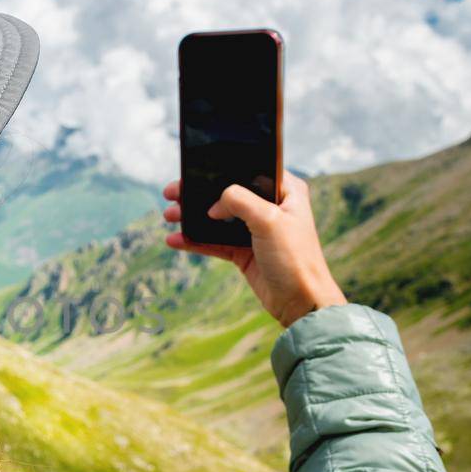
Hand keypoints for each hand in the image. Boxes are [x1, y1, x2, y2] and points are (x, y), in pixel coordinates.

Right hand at [162, 173, 346, 327]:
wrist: (302, 302)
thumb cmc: (296, 258)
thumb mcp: (269, 220)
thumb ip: (239, 200)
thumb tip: (214, 203)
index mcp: (286, 191)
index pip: (249, 170)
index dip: (221, 169)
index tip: (194, 172)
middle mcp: (271, 207)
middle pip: (227, 194)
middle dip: (198, 194)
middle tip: (172, 193)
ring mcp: (256, 230)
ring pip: (217, 218)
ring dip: (193, 217)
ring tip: (169, 216)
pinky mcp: (245, 251)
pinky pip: (214, 241)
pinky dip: (195, 240)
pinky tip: (175, 240)